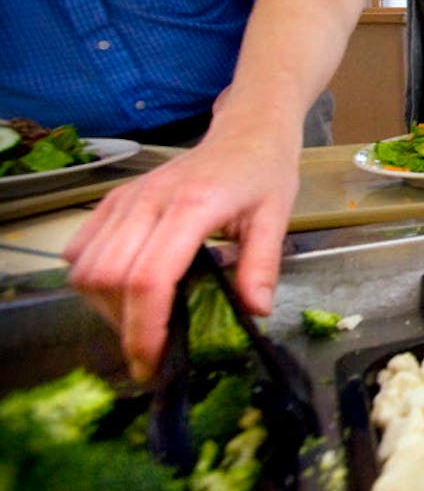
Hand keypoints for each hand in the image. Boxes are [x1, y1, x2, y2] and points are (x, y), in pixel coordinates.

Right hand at [63, 124, 300, 380]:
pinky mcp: (113, 200)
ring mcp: (125, 199)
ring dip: (106, 307)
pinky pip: (80, 249)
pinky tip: (123, 293)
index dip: (145, 327)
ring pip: (87, 269)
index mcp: (192, 206)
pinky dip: (91, 281)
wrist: (246, 131)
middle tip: (153, 351)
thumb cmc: (262, 172)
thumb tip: (255, 312)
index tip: (155, 360)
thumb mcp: (275, 218)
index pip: (149, 278)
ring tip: (142, 323)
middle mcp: (148, 201)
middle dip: (125, 326)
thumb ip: (262, 266)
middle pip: (109, 279)